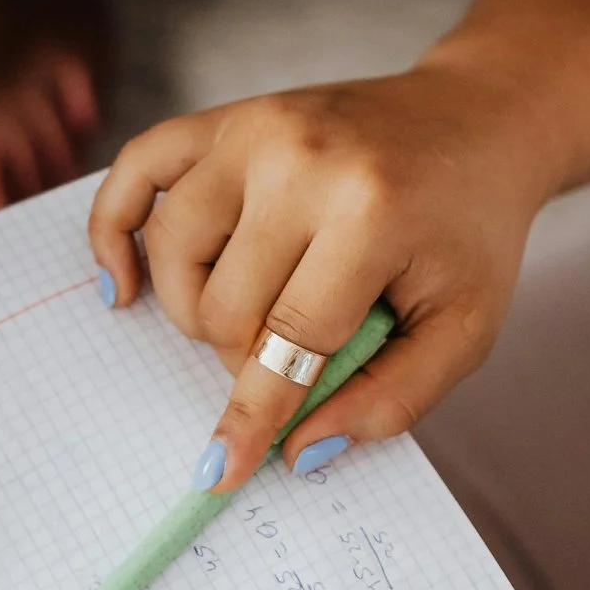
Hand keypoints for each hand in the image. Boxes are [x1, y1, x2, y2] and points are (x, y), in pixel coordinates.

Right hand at [87, 67, 554, 490]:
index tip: (220, 472)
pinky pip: (136, 169)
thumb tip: (300, 451)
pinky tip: (125, 281)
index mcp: (369, 212)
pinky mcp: (226, 117)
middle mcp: (299, 161)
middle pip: (221, 306)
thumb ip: (392, 398)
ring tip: (251, 310)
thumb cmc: (468, 231)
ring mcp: (254, 129)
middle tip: (302, 342)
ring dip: (196, 308)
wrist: (476, 122)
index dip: (254, 415)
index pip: (290, 339)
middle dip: (250, 353)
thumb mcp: (466, 328)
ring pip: (171, 252)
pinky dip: (113, 229)